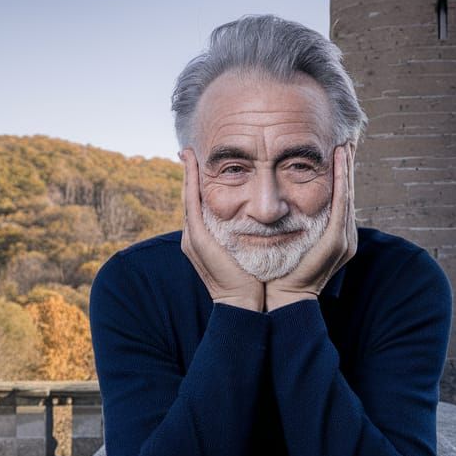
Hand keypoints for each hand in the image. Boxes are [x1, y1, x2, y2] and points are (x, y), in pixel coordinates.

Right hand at [179, 147, 264, 311]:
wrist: (245, 305)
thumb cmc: (253, 281)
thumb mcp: (249, 251)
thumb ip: (250, 235)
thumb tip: (268, 219)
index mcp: (205, 240)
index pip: (200, 205)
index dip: (199, 184)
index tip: (201, 163)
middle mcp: (194, 236)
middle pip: (190, 198)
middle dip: (189, 174)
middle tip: (188, 150)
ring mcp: (192, 237)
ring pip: (187, 197)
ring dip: (187, 173)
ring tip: (188, 152)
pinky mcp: (196, 238)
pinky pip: (191, 203)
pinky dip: (190, 182)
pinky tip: (191, 163)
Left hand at [265, 143, 356, 310]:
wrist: (280, 299)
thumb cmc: (276, 272)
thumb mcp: (284, 240)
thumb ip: (287, 222)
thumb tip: (274, 204)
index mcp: (331, 236)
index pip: (337, 198)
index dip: (338, 174)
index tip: (334, 150)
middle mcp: (343, 236)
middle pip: (347, 192)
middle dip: (347, 166)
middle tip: (346, 139)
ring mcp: (342, 238)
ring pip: (347, 194)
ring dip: (347, 167)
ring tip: (345, 144)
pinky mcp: (337, 240)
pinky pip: (341, 204)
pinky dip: (341, 180)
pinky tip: (340, 160)